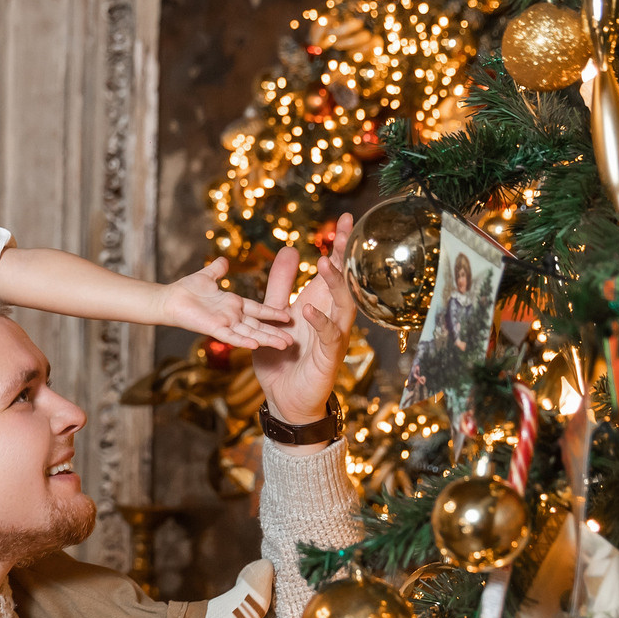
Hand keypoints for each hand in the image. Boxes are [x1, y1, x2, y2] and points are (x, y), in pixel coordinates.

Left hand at [161, 258, 296, 350]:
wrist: (169, 298)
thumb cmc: (186, 289)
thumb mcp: (206, 276)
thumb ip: (217, 269)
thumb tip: (224, 260)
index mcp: (233, 304)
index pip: (258, 310)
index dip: (273, 314)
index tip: (289, 317)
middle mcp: (232, 316)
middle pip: (258, 325)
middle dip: (275, 333)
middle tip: (293, 341)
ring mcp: (224, 323)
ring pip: (250, 333)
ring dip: (266, 339)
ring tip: (284, 345)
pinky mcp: (214, 329)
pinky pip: (231, 336)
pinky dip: (243, 341)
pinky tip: (256, 345)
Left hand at [252, 214, 356, 424]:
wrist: (284, 400)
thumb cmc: (282, 359)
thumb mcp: (273, 316)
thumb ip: (280, 285)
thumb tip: (288, 249)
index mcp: (318, 303)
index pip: (333, 268)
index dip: (339, 244)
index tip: (345, 217)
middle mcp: (330, 316)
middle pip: (343, 280)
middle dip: (344, 254)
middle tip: (345, 229)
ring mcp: (333, 336)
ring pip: (342, 305)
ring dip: (335, 284)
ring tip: (324, 263)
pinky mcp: (329, 357)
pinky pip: (328, 336)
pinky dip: (319, 322)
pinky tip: (308, 309)